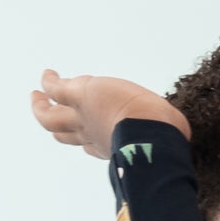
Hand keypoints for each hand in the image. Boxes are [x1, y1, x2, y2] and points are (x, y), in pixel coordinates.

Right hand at [30, 68, 186, 159]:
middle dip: (53, 123)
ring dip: (40, 105)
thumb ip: (167, 132)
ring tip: (36, 94)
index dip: (86, 141)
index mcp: (110, 147)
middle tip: (44, 110)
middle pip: (62, 133)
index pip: (92, 146)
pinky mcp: (80, 96)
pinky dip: (48, 82)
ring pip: (50, 117)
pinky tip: (47, 73)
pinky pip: (56, 89)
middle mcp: (92, 136)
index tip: (89, 137)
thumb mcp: (166, 136)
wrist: (150, 133)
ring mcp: (82, 117)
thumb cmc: (165, 140)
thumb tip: (183, 131)